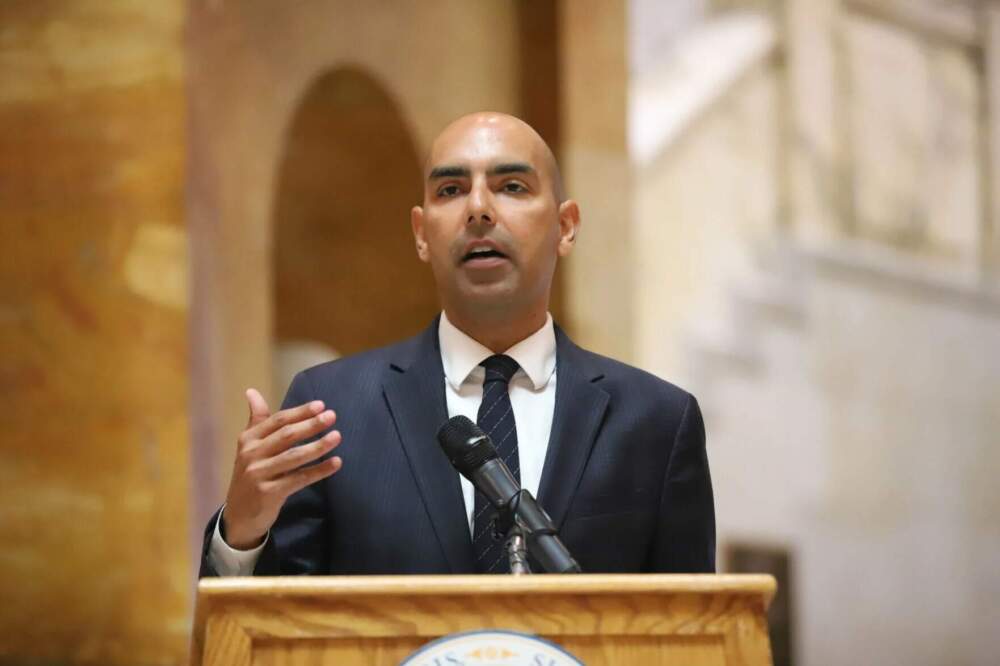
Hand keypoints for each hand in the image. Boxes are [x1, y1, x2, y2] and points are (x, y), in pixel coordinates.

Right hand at [221, 388, 341, 548]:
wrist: (238, 516)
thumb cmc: (250, 475)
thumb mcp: (249, 447)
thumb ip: (257, 420)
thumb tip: (251, 391)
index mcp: (248, 439)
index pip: (277, 421)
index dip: (299, 412)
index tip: (320, 405)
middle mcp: (251, 455)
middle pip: (286, 436)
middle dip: (311, 425)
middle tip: (332, 416)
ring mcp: (259, 474)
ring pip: (294, 457)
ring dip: (318, 446)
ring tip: (337, 437)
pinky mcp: (268, 493)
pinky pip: (299, 479)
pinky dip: (319, 471)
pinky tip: (335, 463)